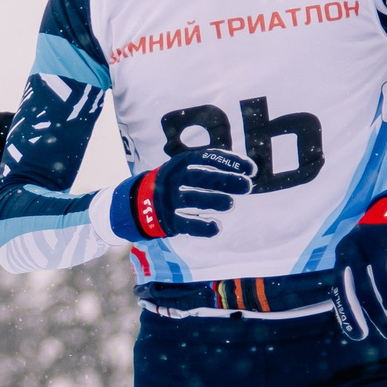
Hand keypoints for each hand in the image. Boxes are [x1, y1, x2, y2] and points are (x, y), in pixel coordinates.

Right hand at [109, 147, 255, 240]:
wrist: (135, 202)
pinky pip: (185, 224)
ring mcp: (168, 200)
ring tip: (231, 203)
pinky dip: (201, 227)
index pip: (208, 158)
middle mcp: (173, 179)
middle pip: (201, 177)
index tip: (251, 169)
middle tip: (247, 186)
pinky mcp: (166, 220)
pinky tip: (216, 228)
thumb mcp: (185, 169)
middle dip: (225, 180)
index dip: (230, 162)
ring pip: (192, 199)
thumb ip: (210, 169)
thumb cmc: (173, 184)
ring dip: (212, 201)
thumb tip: (247, 171)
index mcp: (181, 163)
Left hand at [332, 160, 386, 340]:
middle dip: (377, 316)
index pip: (341, 287)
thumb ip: (355, 285)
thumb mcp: (359, 258)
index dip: (349, 314)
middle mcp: (361, 245)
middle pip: (365, 288)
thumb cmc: (375, 247)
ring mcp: (384, 242)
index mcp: (344, 252)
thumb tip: (352, 327)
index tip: (360, 336)